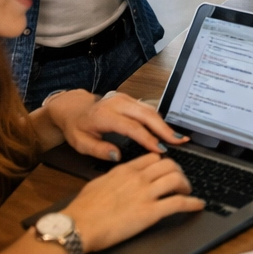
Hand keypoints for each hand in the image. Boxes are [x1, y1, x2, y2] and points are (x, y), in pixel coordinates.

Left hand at [45, 91, 189, 161]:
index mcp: (105, 115)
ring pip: (150, 110)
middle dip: (164, 129)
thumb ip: (99, 150)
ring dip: (165, 124)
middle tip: (178, 141)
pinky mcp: (130, 98)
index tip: (160, 150)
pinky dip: (160, 119)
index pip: (132, 127)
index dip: (148, 138)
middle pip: (147, 114)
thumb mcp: (81, 143)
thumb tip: (118, 155)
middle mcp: (117, 103)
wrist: (74, 109)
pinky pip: (148, 108)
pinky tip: (167, 130)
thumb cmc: (78, 128)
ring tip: (178, 137)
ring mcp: (125, 98)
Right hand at [62, 152, 204, 252]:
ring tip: (188, 192)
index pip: (153, 158)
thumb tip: (120, 178)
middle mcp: (138, 178)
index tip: (168, 168)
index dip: (164, 162)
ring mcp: (145, 194)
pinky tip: (198, 205)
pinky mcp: (150, 212)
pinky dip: (193, 203)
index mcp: (125, 170)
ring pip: (177, 179)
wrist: (77, 226)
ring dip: (187, 185)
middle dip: (179, 172)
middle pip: (169, 165)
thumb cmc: (82, 210)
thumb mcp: (98, 184)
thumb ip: (114, 177)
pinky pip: (179, 203)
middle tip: (180, 180)